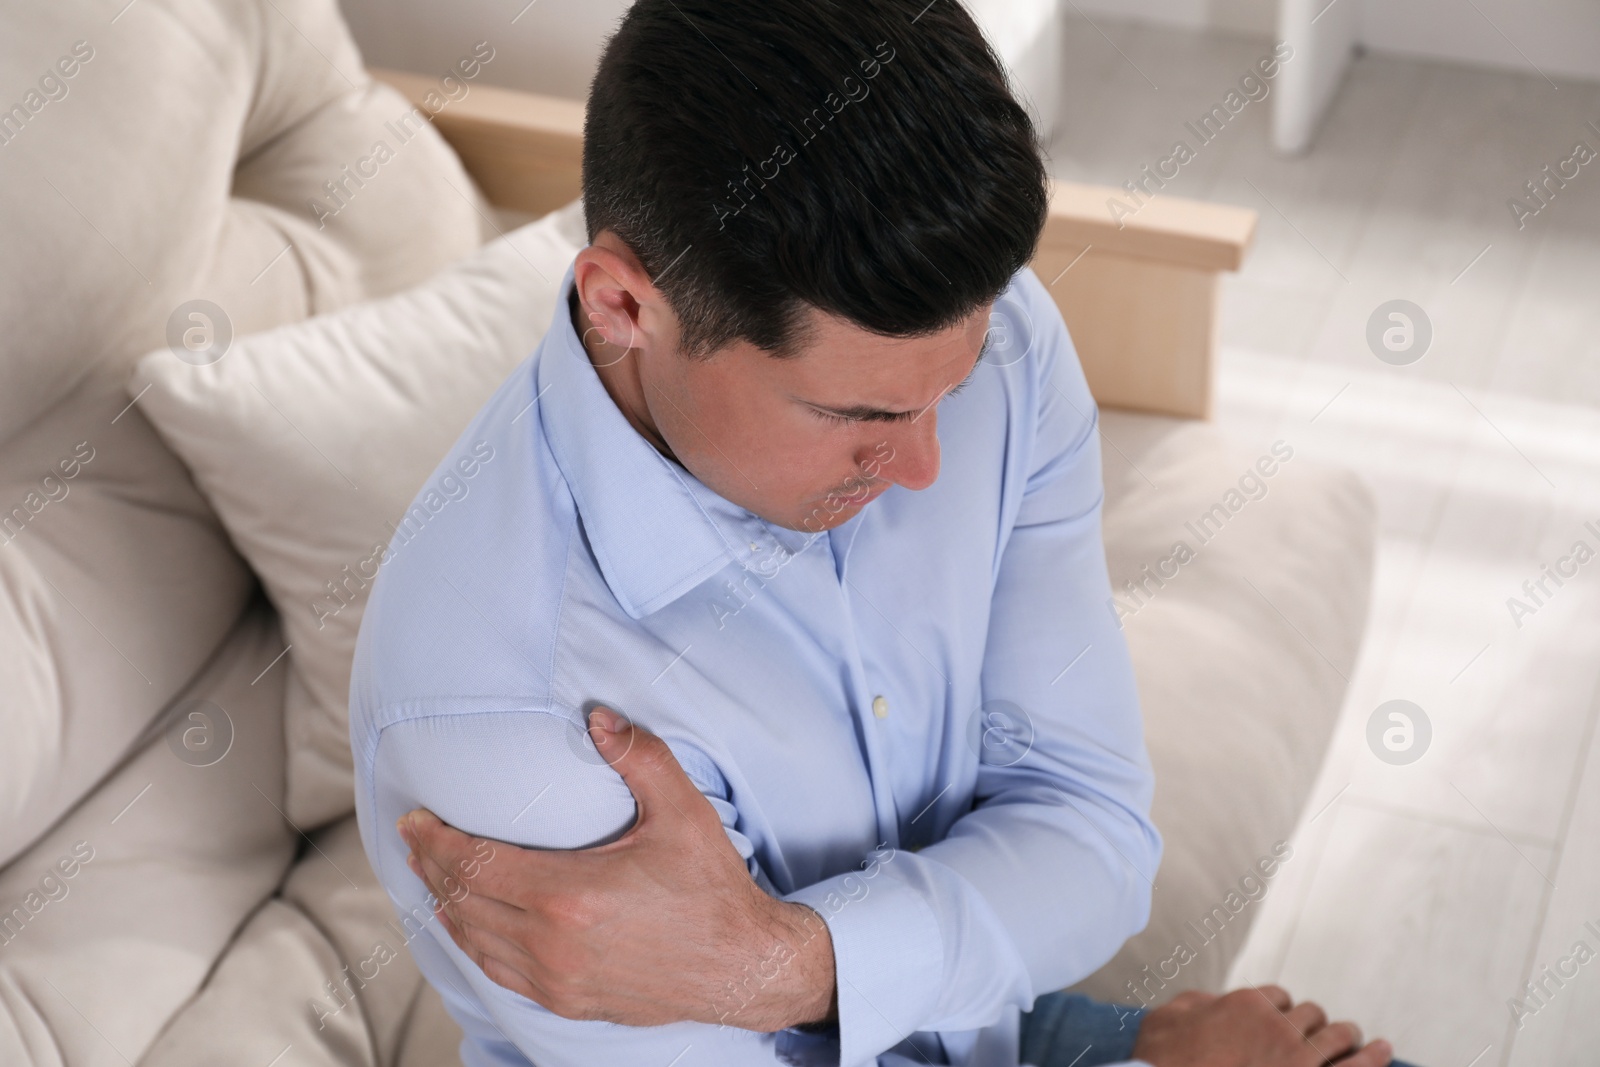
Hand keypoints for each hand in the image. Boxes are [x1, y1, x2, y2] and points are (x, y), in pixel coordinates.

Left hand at [395, 706, 836, 1030]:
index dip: (435, 841)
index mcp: (567, 893)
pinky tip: (469, 927)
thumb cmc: (713, 889)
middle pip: (463, 901)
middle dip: (431, 867)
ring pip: (474, 941)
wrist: (743, 968)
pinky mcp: (567, 1001)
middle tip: (415, 840)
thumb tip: (599, 716)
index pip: (474, 864)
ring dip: (446, 906)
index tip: (414, 820)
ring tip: (433, 877)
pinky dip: (473, 944)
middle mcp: (551, 943)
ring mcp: (556, 979)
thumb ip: (639, 757)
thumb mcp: (683, 811)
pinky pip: (499, 972)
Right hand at [1131, 986, 1392, 1065]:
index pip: (1277, 997)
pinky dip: (1372, 1058)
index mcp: (1245, 1005)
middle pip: (1311, 1015)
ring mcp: (1297, 1059)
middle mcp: (1277, 1027)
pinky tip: (1383, 1050)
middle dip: (1318, 1023)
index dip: (1281, 1009)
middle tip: (1328, 1031)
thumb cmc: (1163, 1058)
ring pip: (1337, 1036)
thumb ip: (1197, 1005)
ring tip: (1363, 1041)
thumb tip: (1210, 1003)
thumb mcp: (1169, 1016)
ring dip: (1350, 1037)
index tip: (1282, 1019)